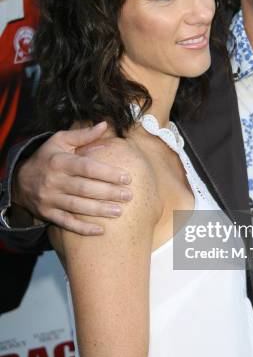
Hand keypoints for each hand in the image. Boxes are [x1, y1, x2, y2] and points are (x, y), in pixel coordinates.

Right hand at [12, 123, 132, 234]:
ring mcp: (50, 199)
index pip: (87, 168)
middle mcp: (54, 181)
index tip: (127, 178)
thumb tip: (105, 124)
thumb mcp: (60, 141)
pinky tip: (100, 231)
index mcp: (59, 162)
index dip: (108, 173)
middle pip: (85, 188)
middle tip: (129, 196)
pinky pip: (66, 223)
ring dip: (99, 210)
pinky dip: (83, 228)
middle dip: (108, 193)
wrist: (19, 180)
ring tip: (119, 211)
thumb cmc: (47, 157)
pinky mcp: (48, 214)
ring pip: (77, 207)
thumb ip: (83, 135)